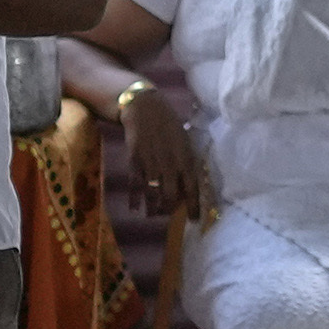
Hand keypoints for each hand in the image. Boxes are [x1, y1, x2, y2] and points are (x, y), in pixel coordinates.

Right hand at [127, 95, 217, 225]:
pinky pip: (134, 184)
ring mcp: (151, 162)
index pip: (192, 187)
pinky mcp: (134, 159)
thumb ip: (186, 162)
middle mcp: (169, 163)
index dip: (193, 206)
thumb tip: (187, 186)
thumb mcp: (184, 141)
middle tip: (168, 216)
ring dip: (153, 207)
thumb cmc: (169, 125)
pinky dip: (134, 198)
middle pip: (171, 194)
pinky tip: (134, 209)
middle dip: (170, 209)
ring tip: (152, 215)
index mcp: (185, 157)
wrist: (144, 107)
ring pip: (152, 192)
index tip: (194, 220)